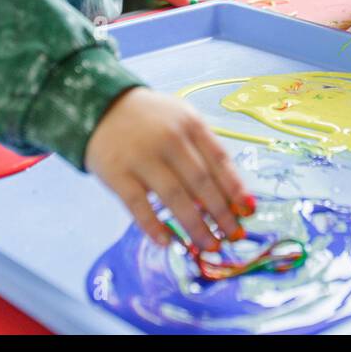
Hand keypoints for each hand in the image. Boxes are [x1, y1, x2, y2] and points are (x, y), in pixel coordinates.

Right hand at [85, 87, 253, 250]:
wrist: (101, 106)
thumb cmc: (152, 119)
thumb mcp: (182, 121)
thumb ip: (203, 150)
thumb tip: (228, 195)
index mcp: (190, 124)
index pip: (220, 159)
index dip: (236, 187)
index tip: (248, 210)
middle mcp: (169, 140)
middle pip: (201, 183)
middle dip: (221, 213)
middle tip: (233, 236)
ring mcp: (142, 158)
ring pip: (175, 198)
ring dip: (196, 226)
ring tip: (210, 245)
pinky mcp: (117, 175)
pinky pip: (139, 206)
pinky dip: (154, 227)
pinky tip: (168, 243)